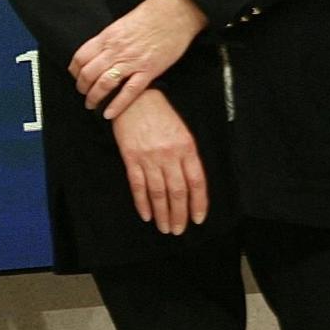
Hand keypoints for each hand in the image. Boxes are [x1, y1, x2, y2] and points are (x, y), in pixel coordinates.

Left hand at [70, 0, 207, 118]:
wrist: (175, 13)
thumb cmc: (149, 15)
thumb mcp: (121, 23)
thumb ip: (108, 39)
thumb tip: (98, 52)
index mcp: (107, 37)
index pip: (81, 57)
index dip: (74, 71)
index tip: (75, 77)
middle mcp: (116, 50)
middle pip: (89, 73)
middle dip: (82, 87)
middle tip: (83, 94)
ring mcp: (132, 61)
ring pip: (104, 84)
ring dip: (94, 97)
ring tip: (92, 104)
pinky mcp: (149, 70)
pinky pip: (129, 91)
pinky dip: (117, 105)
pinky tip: (109, 114)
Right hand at [111, 90, 208, 232]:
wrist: (134, 99)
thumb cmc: (161, 115)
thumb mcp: (182, 132)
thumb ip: (187, 157)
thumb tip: (190, 184)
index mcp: (186, 149)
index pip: (196, 183)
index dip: (198, 204)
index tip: (198, 219)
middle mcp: (169, 155)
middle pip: (177, 191)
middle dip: (179, 214)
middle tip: (178, 230)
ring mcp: (149, 157)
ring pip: (158, 192)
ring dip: (162, 213)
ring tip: (164, 228)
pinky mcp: (131, 157)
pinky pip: (137, 184)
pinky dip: (142, 201)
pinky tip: (145, 214)